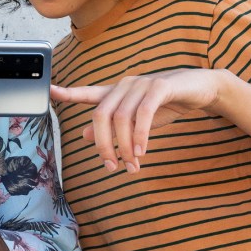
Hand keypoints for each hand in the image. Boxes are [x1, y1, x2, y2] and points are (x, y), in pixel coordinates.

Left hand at [51, 69, 226, 172]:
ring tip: (132, 165)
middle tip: (111, 167)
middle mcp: (125, 85)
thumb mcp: (136, 118)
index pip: (87, 93)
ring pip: (121, 117)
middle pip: (101, 115)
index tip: (49, 91)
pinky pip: (143, 112)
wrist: (201, 88)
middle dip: (103, 144)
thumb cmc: (166, 103)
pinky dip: (140, 134)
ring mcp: (142, 84)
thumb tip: (84, 135)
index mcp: (117, 92)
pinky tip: (142, 150)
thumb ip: (112, 125)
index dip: (68, 93)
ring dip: (124, 146)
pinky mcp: (161, 86)